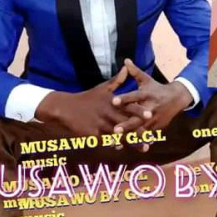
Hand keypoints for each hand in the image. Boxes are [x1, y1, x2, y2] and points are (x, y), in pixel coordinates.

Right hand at [35, 65, 150, 136]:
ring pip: (118, 134)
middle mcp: (107, 113)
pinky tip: (122, 148)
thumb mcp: (101, 88)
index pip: (128, 107)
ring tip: (144, 147)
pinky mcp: (92, 133)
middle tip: (151, 137)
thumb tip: (126, 68)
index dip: (139, 111)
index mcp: (111, 102)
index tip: (151, 115)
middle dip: (138, 130)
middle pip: (125, 123)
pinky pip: (105, 141)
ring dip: (131, 142)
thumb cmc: (87, 98)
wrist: (65, 107)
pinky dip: (114, 144)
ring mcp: (99, 123)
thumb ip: (116, 80)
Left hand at [111, 59, 192, 145]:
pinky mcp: (156, 128)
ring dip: (130, 136)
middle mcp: (150, 108)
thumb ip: (134, 72)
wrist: (176, 98)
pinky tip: (128, 147)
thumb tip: (125, 60)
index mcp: (146, 94)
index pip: (134, 96)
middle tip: (115, 129)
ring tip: (118, 142)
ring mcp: (154, 119)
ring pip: (141, 129)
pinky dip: (138, 142)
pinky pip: (146, 136)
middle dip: (127, 124)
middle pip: (137, 117)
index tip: (113, 101)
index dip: (124, 99)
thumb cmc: (156, 88)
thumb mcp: (146, 79)